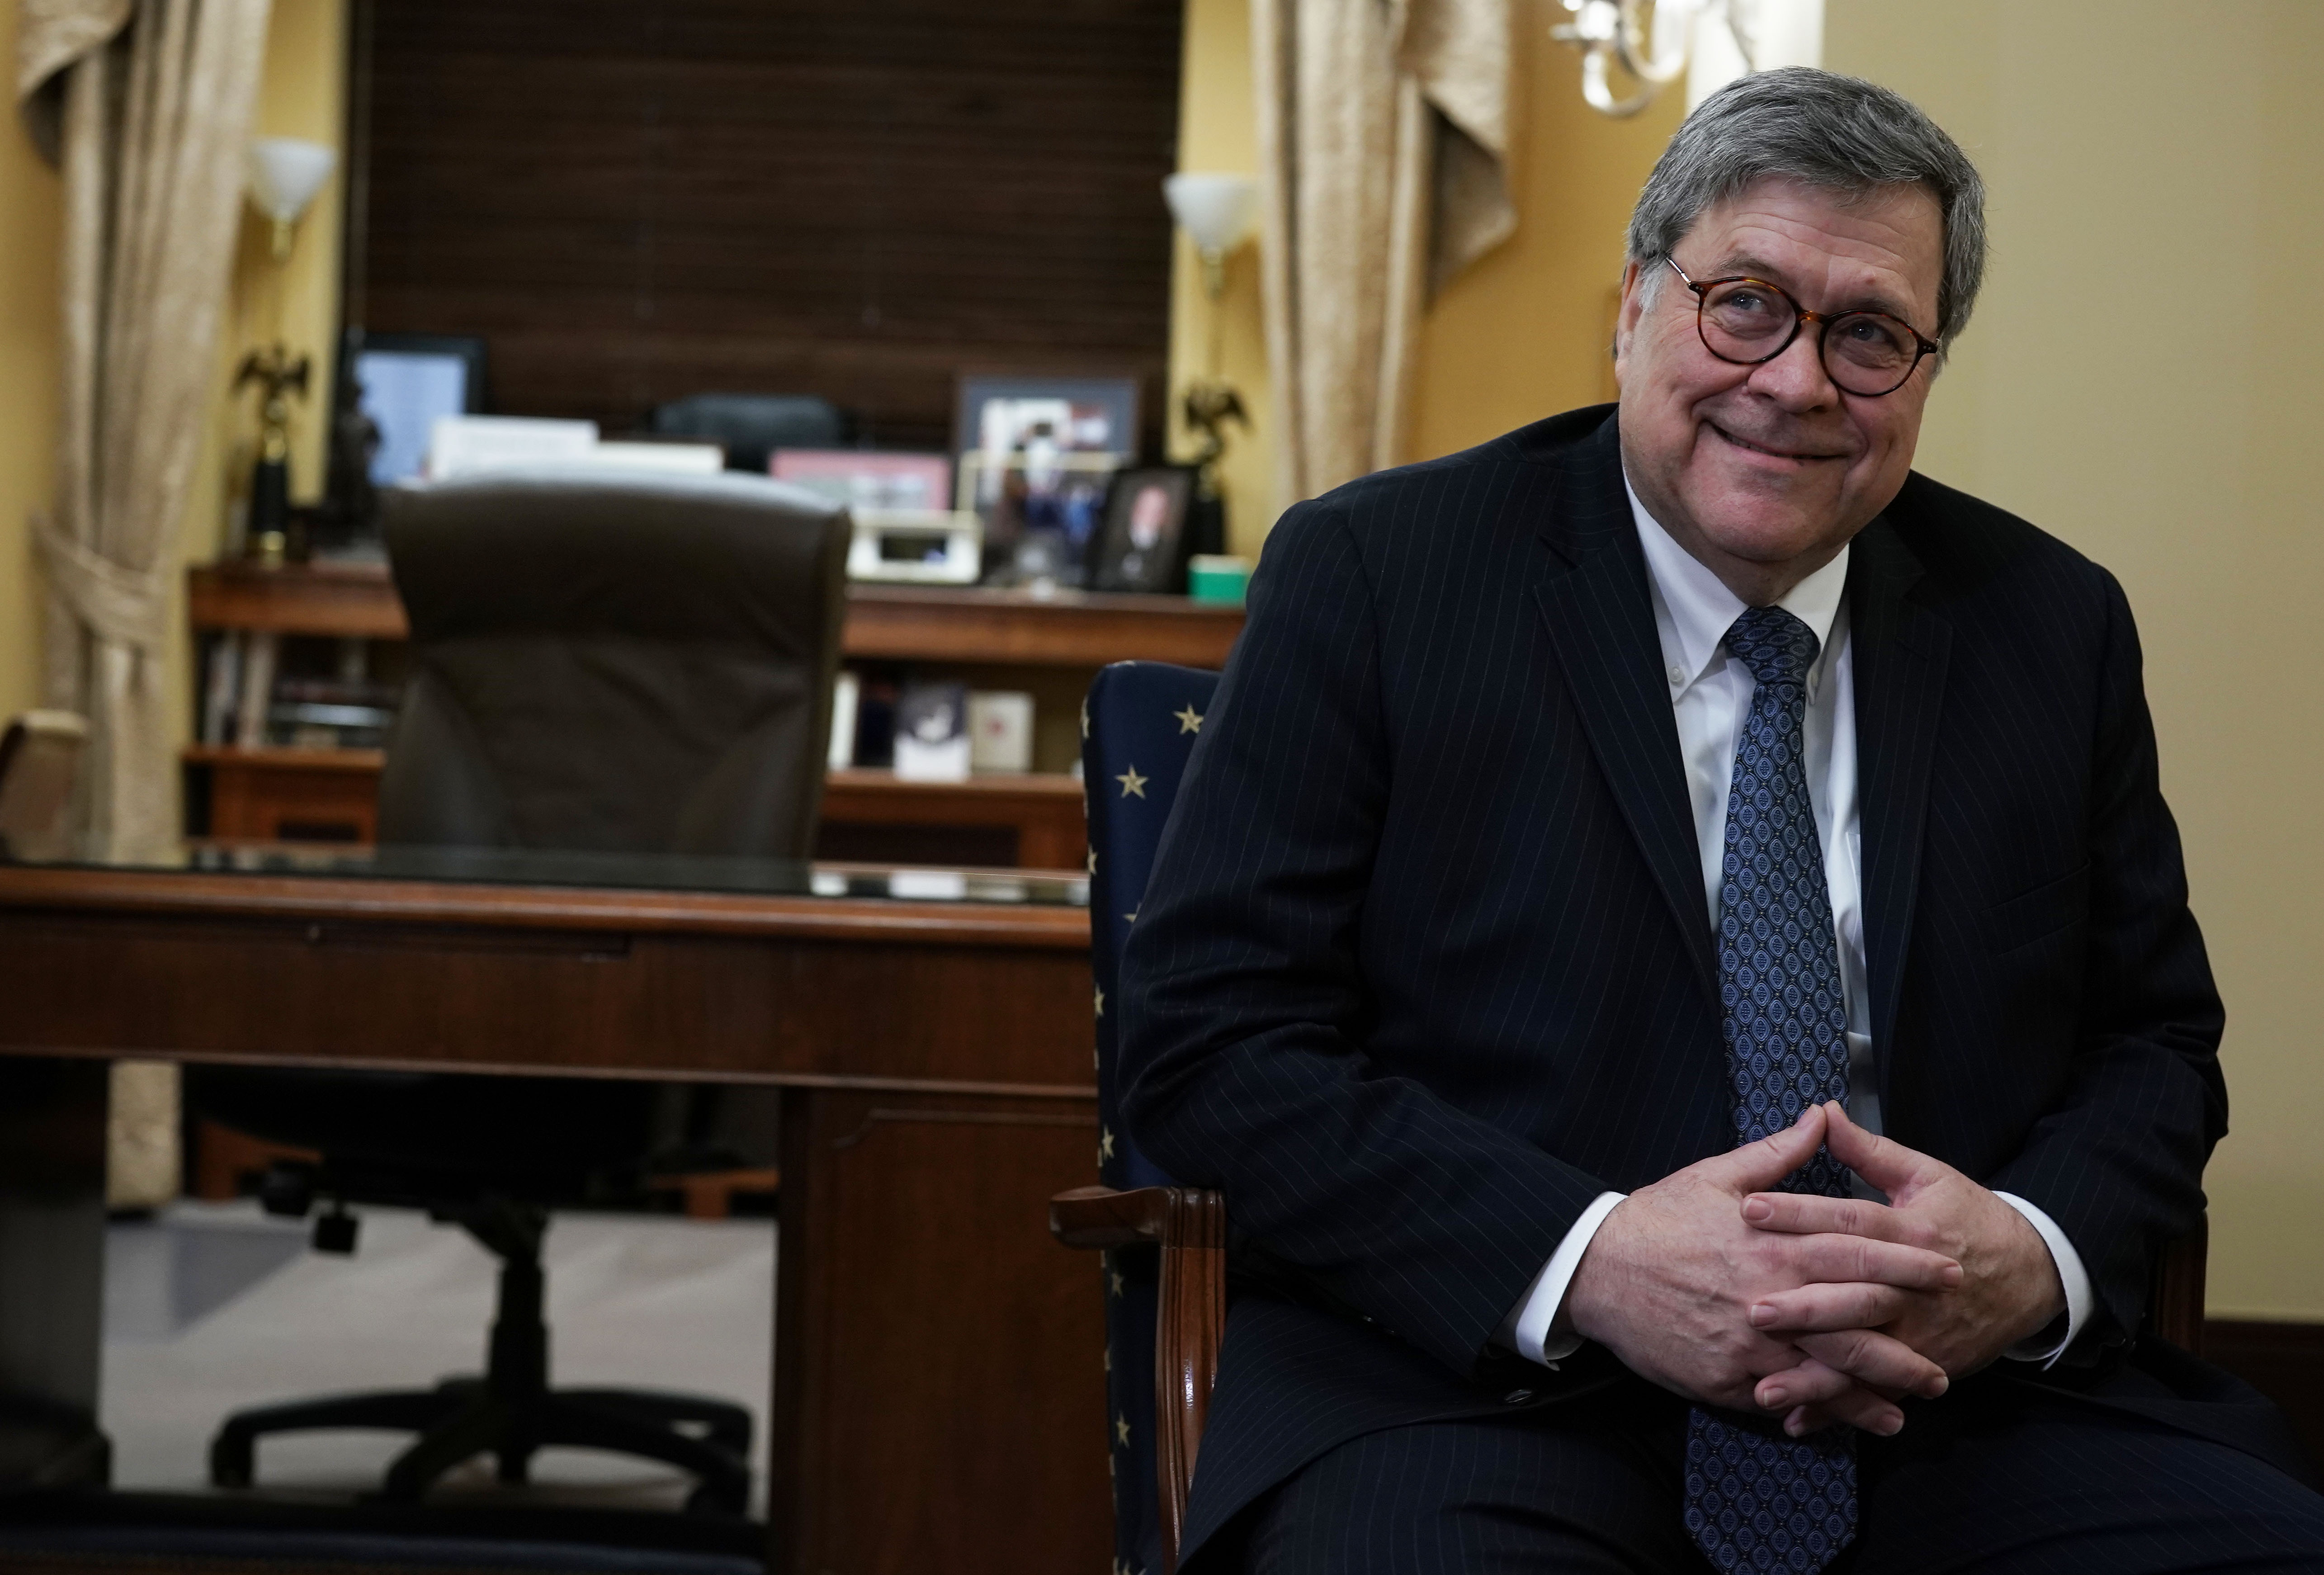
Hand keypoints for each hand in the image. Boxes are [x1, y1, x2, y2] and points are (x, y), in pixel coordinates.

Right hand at [1565, 1105, 1960, 1434]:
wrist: (1596, 1269)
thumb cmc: (1656, 1219)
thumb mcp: (1715, 1175)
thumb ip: (1777, 1154)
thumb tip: (1821, 1117)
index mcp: (1774, 1244)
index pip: (1859, 1252)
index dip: (1909, 1263)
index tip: (1950, 1269)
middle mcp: (1771, 1296)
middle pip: (1858, 1322)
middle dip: (1908, 1341)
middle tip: (1947, 1357)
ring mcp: (1751, 1343)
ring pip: (1828, 1371)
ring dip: (1876, 1389)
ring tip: (1914, 1401)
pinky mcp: (1726, 1377)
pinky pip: (1783, 1396)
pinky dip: (1821, 1410)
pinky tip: (1850, 1419)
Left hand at [1742, 1102, 2065, 1432]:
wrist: (2034, 1273)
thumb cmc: (1971, 1216)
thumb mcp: (1926, 1174)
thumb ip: (1870, 1150)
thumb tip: (1823, 1112)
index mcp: (1912, 1231)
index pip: (1848, 1222)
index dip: (1800, 1213)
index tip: (1749, 1209)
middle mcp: (1915, 1288)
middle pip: (1855, 1297)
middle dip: (1805, 1307)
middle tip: (1752, 1310)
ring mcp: (1921, 1333)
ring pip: (1863, 1356)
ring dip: (1815, 1376)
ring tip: (1764, 1386)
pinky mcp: (1924, 1365)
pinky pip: (1877, 1391)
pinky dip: (1839, 1410)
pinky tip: (1797, 1421)